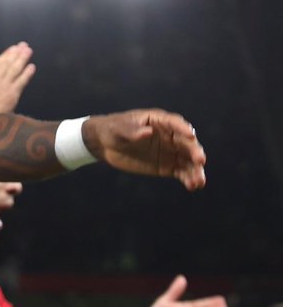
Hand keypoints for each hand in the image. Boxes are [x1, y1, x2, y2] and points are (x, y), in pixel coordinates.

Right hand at [0, 42, 35, 113]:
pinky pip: (21, 81)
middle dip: (16, 53)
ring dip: (22, 59)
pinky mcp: (12, 93)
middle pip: (8, 63)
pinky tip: (32, 67)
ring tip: (28, 51)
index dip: (6, 54)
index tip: (13, 47)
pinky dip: (27, 73)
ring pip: (15, 69)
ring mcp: (4, 85)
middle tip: (24, 45)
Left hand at [83, 110, 206, 190]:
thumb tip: (148, 132)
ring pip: (188, 160)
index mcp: (159, 121)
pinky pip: (181, 172)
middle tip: (200, 161)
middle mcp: (170, 135)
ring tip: (199, 181)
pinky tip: (193, 186)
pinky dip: (188, 178)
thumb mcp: (119, 129)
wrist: (105, 144)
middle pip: (187, 143)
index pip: (175, 123)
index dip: (183, 129)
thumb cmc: (113, 130)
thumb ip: (132, 131)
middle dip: (195, 151)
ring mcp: (170, 151)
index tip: (190, 135)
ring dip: (195, 170)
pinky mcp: (167, 166)